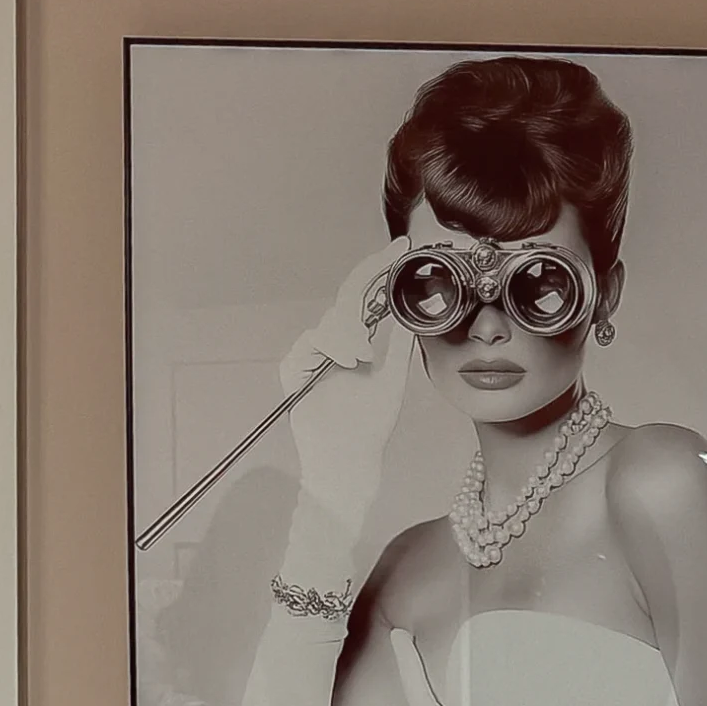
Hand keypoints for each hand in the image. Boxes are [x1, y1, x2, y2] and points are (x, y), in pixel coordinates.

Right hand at [282, 243, 414, 535]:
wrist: (349, 460)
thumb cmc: (371, 427)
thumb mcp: (394, 379)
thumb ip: (400, 346)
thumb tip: (412, 313)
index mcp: (356, 343)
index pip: (365, 297)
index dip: (380, 268)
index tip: (401, 245)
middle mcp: (333, 345)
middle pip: (346, 299)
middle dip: (368, 284)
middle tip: (389, 268)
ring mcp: (311, 356)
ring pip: (331, 322)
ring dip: (350, 335)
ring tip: (363, 359)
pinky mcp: (294, 371)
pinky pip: (311, 343)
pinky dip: (331, 349)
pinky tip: (347, 363)